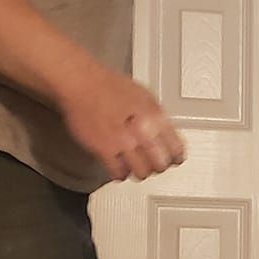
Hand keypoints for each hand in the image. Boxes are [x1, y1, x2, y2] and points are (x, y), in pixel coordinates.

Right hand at [57, 63, 185, 181]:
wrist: (82, 83)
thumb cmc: (108, 85)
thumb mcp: (143, 96)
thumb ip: (155, 117)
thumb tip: (165, 134)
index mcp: (155, 115)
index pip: (176, 148)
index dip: (175, 157)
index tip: (173, 160)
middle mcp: (142, 130)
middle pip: (160, 164)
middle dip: (158, 166)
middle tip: (153, 165)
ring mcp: (123, 142)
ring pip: (141, 172)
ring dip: (139, 172)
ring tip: (135, 167)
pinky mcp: (104, 150)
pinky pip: (118, 173)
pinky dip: (120, 174)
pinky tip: (118, 169)